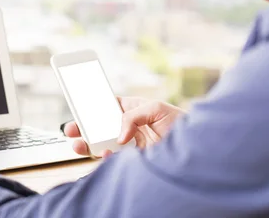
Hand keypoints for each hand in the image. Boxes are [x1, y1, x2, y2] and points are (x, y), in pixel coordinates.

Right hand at [63, 97, 184, 156]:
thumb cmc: (181, 123)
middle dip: (83, 129)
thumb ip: (132, 116)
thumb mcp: (156, 108)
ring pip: (103, 145)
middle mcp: (128, 128)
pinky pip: (114, 160)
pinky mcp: (133, 161)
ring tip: (80, 145)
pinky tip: (103, 154)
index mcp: (132, 110)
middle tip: (70, 130)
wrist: (198, 150)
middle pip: (100, 127)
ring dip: (89, 145)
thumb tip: (119, 136)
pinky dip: (105, 158)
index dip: (91, 107)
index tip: (77, 107)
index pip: (107, 107)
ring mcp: (130, 145)